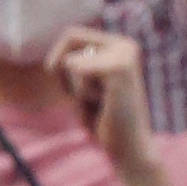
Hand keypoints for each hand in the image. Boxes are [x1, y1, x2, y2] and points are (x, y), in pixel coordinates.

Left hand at [53, 24, 153, 176]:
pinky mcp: (118, 69)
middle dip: (67, 76)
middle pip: (68, 41)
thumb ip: (72, 62)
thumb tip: (57, 58)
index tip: (84, 90)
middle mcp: (125, 45)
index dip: (62, 63)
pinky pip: (75, 69)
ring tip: (100, 105)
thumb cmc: (103, 121)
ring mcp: (124, 54)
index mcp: (120, 45)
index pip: (71, 34)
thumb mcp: (82, 84)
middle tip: (93, 100)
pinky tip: (103, 107)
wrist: (129, 151)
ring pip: (69, 61)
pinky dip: (80, 94)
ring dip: (75, 90)